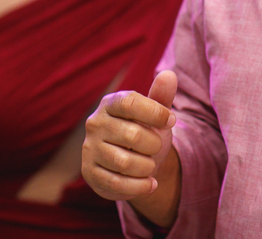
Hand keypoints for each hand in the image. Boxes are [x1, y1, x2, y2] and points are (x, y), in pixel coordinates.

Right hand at [82, 71, 178, 202]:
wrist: (133, 164)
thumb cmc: (145, 131)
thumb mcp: (155, 114)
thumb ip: (162, 96)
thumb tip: (169, 75)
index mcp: (111, 103)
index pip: (130, 102)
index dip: (155, 113)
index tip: (171, 121)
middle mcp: (95, 123)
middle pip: (132, 135)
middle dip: (154, 144)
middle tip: (156, 147)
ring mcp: (90, 149)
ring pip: (125, 163)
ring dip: (147, 167)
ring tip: (151, 165)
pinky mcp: (89, 173)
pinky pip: (118, 183)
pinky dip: (140, 186)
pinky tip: (150, 184)